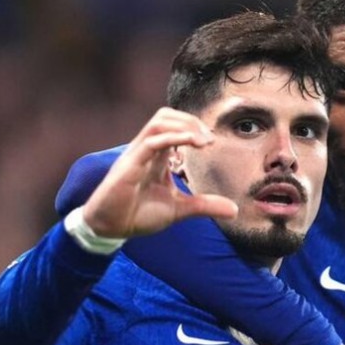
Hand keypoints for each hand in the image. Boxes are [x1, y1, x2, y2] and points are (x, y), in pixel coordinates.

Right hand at [83, 107, 237, 237]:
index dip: (194, 127)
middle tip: (210, 140)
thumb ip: (204, 205)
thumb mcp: (179, 209)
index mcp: (156, 155)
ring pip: (158, 122)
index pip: (173, 125)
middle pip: (165, 116)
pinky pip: (150, 142)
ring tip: (204, 142)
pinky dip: (172, 138)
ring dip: (184, 126)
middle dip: (190, 121)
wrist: (110, 229)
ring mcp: (136, 155)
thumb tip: (234, 210)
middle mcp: (146, 149)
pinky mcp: (129, 165)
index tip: (213, 142)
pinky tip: (190, 145)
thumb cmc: (138, 214)